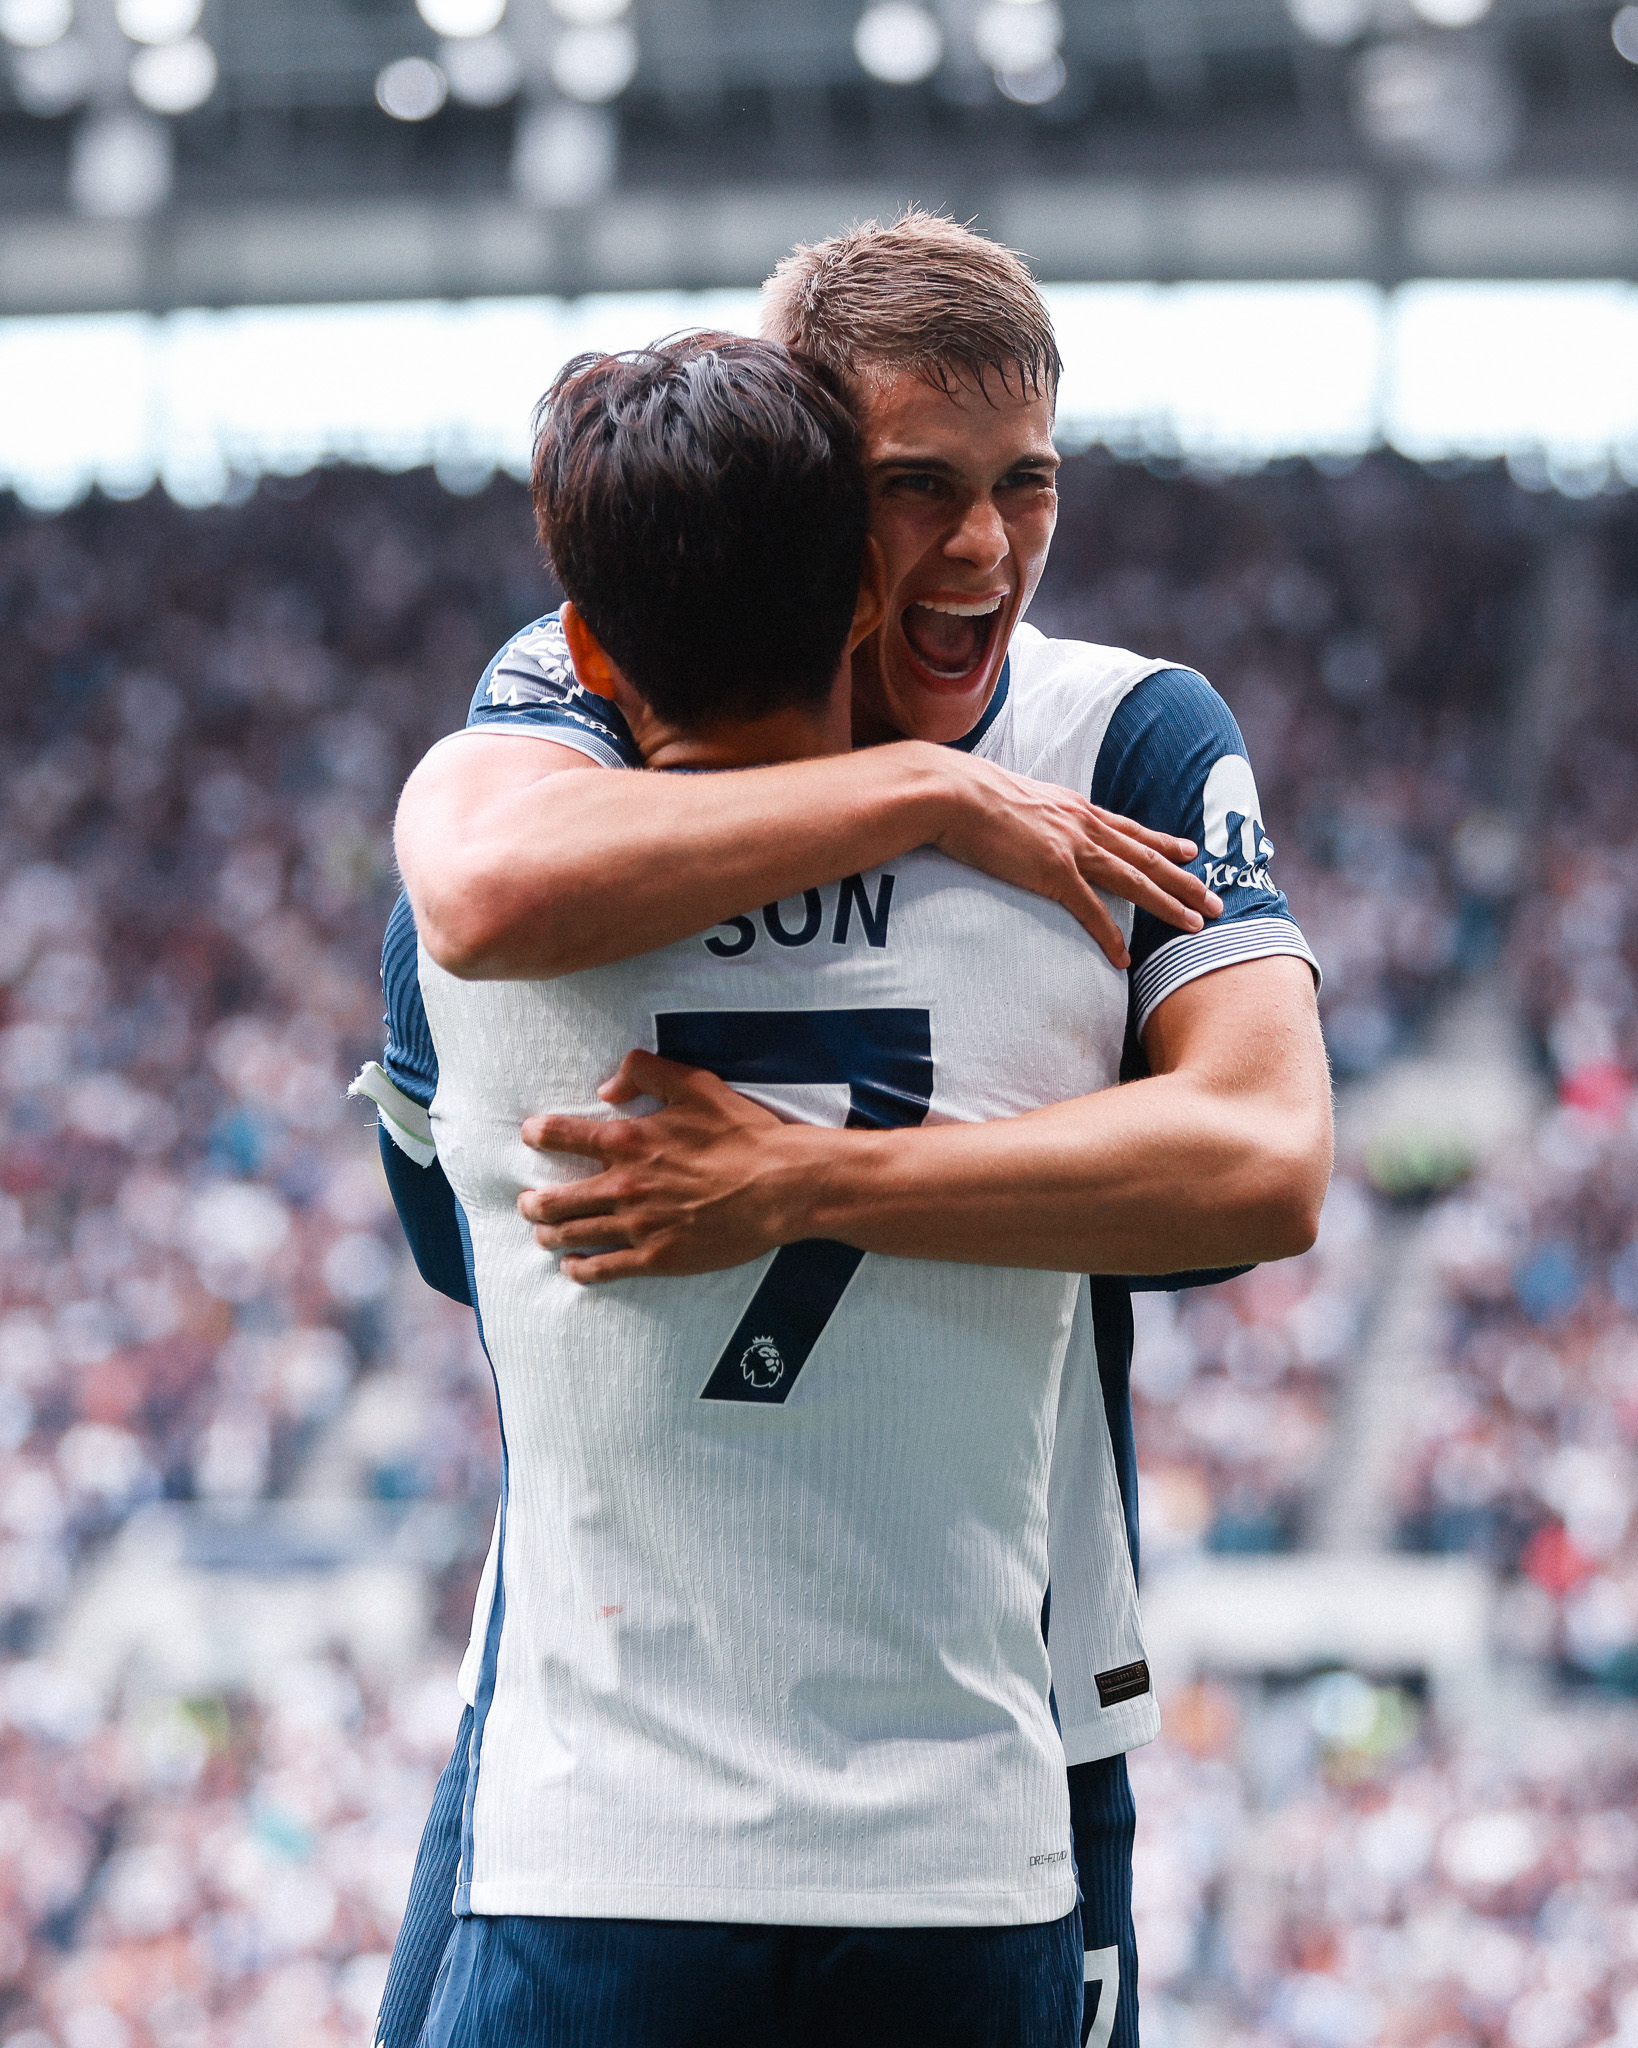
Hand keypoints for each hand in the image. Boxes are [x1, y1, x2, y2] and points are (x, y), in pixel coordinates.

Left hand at [517, 1049, 816, 1282]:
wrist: (781, 1186)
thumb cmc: (742, 1133)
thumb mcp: (695, 1083)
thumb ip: (644, 1072)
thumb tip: (606, 1087)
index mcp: (627, 1141)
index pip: (558, 1136)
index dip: (536, 1135)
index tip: (530, 1136)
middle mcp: (623, 1185)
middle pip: (552, 1200)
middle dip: (532, 1202)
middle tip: (528, 1202)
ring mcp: (638, 1226)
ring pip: (571, 1236)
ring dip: (548, 1235)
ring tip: (542, 1233)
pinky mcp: (657, 1258)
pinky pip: (602, 1270)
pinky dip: (579, 1269)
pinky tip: (573, 1267)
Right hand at [930, 748, 1219, 970]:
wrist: (953, 793)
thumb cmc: (969, 795)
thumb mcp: (1014, 796)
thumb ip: (1035, 813)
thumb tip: (1032, 823)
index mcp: (1074, 807)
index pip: (1129, 829)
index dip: (1163, 842)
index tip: (1190, 852)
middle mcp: (1083, 825)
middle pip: (1146, 858)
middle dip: (1184, 881)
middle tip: (1214, 900)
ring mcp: (1072, 848)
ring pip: (1134, 881)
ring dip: (1168, 905)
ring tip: (1194, 925)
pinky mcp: (1054, 873)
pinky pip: (1091, 911)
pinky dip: (1111, 935)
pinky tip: (1124, 956)